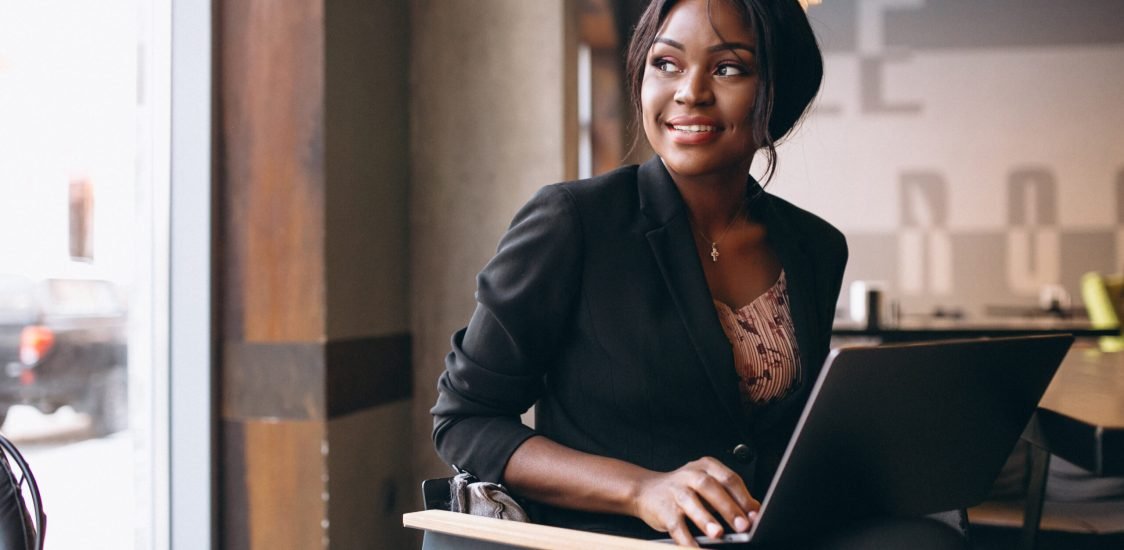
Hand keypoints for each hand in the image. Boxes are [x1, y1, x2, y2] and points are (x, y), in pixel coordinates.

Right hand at [631, 457, 759, 546]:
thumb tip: (755, 511)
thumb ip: (731, 496)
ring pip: (691, 502)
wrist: (645, 490)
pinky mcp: (663, 509)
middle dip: (728, 507)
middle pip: (711, 487)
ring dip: (706, 519)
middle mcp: (690, 476)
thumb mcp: (709, 487)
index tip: (755, 514)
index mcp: (706, 467)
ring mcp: (675, 491)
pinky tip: (696, 549)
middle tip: (742, 525)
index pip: (729, 479)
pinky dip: (686, 539)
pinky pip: (676, 525)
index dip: (743, 497)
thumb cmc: (684, 490)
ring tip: (718, 534)